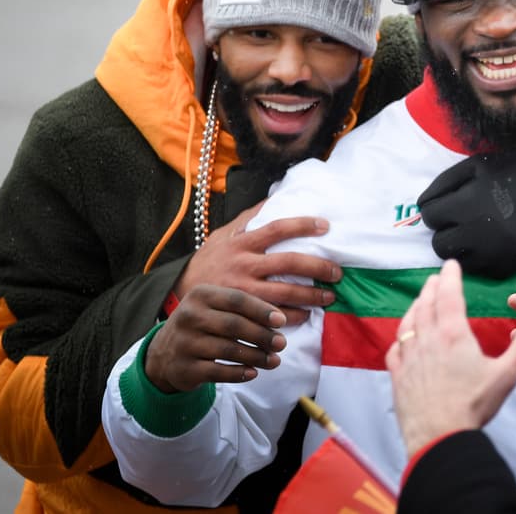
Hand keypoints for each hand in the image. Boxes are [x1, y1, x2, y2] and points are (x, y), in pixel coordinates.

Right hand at [144, 284, 285, 392]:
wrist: (164, 353)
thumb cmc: (202, 325)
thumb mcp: (215, 308)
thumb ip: (243, 309)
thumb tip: (279, 320)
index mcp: (200, 295)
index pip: (236, 299)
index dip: (261, 310)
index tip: (281, 321)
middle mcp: (189, 316)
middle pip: (234, 325)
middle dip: (262, 335)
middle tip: (281, 344)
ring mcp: (184, 342)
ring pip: (228, 350)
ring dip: (256, 356)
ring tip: (274, 361)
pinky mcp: (184, 368)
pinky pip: (217, 372)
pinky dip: (239, 373)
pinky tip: (253, 373)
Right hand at [175, 203, 338, 325]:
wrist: (177, 294)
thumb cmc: (207, 262)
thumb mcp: (222, 235)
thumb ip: (247, 219)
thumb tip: (274, 197)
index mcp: (242, 244)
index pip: (276, 228)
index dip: (302, 225)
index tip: (325, 226)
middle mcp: (243, 266)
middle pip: (288, 263)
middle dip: (317, 267)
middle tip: (337, 273)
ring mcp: (242, 291)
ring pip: (283, 294)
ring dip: (310, 297)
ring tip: (329, 298)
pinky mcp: (240, 313)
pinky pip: (270, 318)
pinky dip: (291, 318)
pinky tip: (306, 317)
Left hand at [386, 260, 515, 456]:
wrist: (439, 438)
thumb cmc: (473, 406)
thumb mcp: (507, 374)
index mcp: (453, 335)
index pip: (449, 295)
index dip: (449, 276)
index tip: (450, 264)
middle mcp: (428, 341)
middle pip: (426, 305)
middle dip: (431, 288)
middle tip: (435, 279)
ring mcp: (409, 359)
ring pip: (408, 324)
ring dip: (414, 308)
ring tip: (419, 301)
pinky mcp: (398, 377)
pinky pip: (394, 350)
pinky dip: (399, 338)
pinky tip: (401, 340)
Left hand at [420, 137, 515, 279]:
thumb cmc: (512, 169)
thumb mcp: (473, 166)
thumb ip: (442, 185)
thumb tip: (421, 207)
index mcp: (466, 205)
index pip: (430, 217)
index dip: (438, 210)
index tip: (451, 205)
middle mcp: (477, 234)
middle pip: (439, 246)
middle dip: (445, 232)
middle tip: (460, 222)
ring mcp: (494, 253)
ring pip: (458, 262)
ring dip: (461, 248)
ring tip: (475, 233)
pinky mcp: (508, 265)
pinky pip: (481, 270)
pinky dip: (481, 258)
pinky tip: (492, 242)